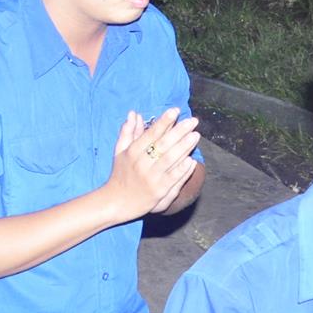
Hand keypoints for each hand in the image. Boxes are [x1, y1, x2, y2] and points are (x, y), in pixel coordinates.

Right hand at [102, 108, 199, 222]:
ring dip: (185, 147)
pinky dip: (183, 169)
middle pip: (163, 145)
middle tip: (192, 121)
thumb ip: (127, 132)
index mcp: (132, 152)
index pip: (151, 134)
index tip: (175, 110)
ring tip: (196, 135)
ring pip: (170, 160)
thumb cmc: (120, 173)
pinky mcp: (159, 191)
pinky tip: (192, 160)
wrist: (117, 202)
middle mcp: (142, 164)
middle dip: (179, 131)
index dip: (164, 121)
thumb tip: (134, 113)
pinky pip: (174, 178)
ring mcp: (151, 178)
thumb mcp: (119, 151)